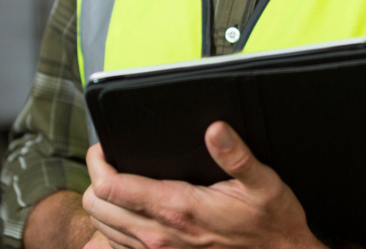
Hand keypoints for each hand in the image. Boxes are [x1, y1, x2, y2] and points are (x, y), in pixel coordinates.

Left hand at [82, 121, 324, 248]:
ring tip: (117, 182)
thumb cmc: (270, 222)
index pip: (110, 187)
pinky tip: (126, 214)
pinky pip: (119, 248)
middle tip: (109, 160)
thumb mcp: (262, 183)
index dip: (98, 162)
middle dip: (95, 180)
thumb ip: (237, 155)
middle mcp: (160, 235)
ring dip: (103, 205)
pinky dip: (113, 231)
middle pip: (96, 207)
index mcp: (177, 208)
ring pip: (103, 229)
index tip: (104, 147)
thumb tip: (215, 129)